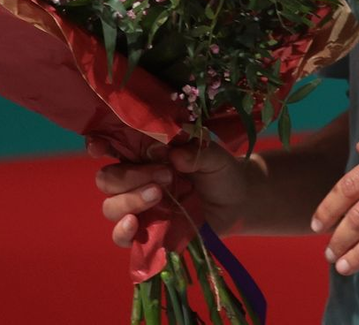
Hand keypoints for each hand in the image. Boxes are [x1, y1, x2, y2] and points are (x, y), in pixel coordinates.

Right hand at [89, 137, 252, 247]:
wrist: (237, 203)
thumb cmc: (221, 171)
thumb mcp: (215, 156)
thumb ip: (197, 152)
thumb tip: (174, 154)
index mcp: (148, 154)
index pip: (114, 148)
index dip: (101, 146)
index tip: (99, 148)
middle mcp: (137, 180)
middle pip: (108, 179)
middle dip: (129, 177)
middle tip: (165, 175)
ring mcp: (139, 207)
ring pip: (111, 206)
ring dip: (130, 200)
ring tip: (159, 195)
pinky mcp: (145, 233)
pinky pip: (120, 236)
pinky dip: (122, 231)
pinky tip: (134, 224)